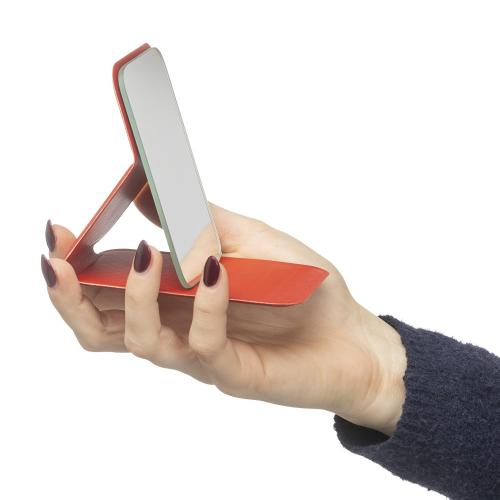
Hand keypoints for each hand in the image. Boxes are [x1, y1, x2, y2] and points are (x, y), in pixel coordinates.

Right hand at [43, 188, 405, 434]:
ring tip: (145, 257)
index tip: (58, 233)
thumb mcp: (251, 239)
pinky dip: (203, 303)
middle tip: (59, 259)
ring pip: (139, 341)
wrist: (351, 336)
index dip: (75, 267)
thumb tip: (144, 192)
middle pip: (102, 327)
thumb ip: (200, 221)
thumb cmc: (302, 286)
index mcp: (175, 297)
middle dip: (72, 294)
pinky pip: (203, 342)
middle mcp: (178, 327)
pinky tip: (212, 269)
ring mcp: (202, 354)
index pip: (109, 289)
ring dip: (132, 297)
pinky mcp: (233, 372)